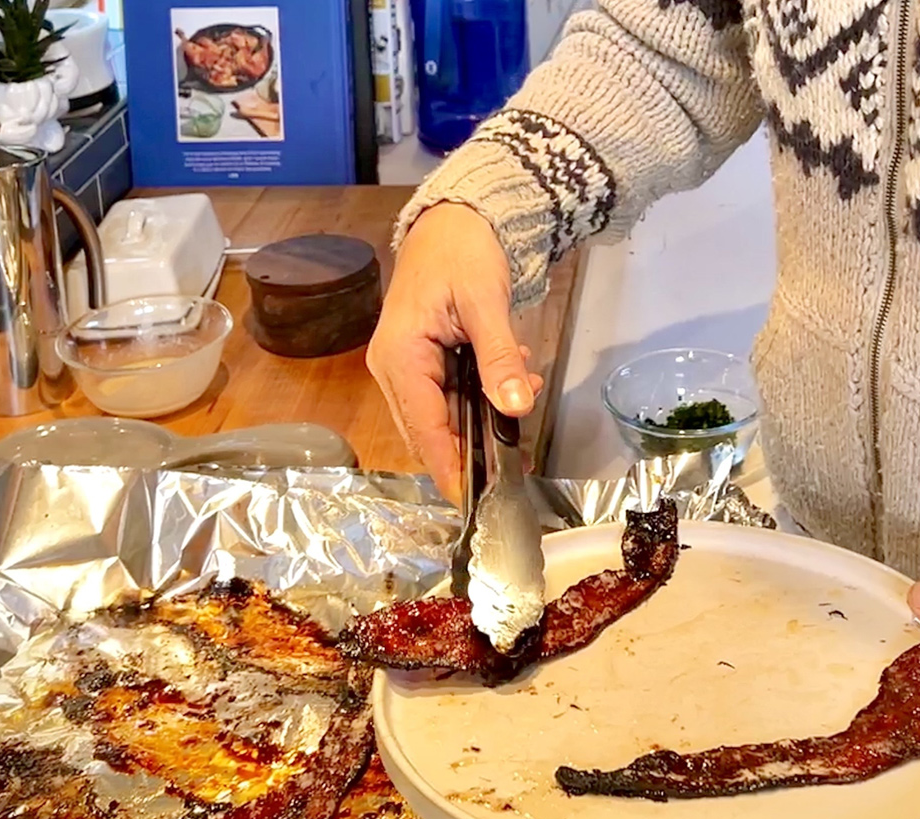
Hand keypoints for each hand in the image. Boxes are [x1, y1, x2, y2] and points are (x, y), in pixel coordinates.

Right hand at [366, 202, 543, 501]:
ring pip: (443, 416)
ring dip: (484, 416)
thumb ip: (499, 357)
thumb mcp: (486, 302)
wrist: (457, 215)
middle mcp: (393, 368)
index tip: (475, 502)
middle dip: (474, 447)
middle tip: (518, 462)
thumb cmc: (463, 250)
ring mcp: (406, 366)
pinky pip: (451, 395)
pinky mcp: (423, 361)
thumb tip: (516, 406)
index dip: (451, 468)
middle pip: (430, 431)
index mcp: (399, 357)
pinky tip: (517, 375)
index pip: (425, 430)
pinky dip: (483, 395)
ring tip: (527, 393)